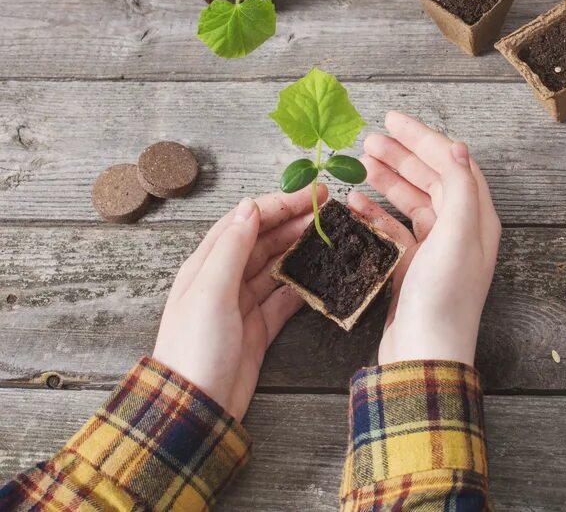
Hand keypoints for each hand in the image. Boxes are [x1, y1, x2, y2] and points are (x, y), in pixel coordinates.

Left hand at [152, 185, 326, 419]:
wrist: (196, 408)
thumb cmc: (196, 348)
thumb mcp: (211, 292)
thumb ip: (232, 248)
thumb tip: (250, 206)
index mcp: (207, 264)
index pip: (245, 221)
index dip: (278, 204)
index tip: (313, 195)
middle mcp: (225, 280)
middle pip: (264, 240)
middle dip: (295, 221)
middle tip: (330, 210)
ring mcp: (243, 304)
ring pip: (278, 265)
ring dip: (302, 248)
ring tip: (331, 235)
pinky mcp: (259, 328)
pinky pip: (286, 298)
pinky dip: (304, 284)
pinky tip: (324, 275)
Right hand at [350, 111, 501, 365]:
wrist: (425, 354)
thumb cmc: (444, 297)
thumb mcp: (456, 235)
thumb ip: (458, 188)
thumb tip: (457, 147)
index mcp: (477, 220)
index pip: (454, 165)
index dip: (426, 139)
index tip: (393, 120)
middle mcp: (460, 232)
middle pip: (432, 180)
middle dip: (403, 156)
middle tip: (370, 139)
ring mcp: (436, 251)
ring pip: (411, 202)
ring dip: (388, 180)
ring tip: (361, 162)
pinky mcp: (412, 269)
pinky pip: (394, 230)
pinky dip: (375, 214)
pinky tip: (354, 202)